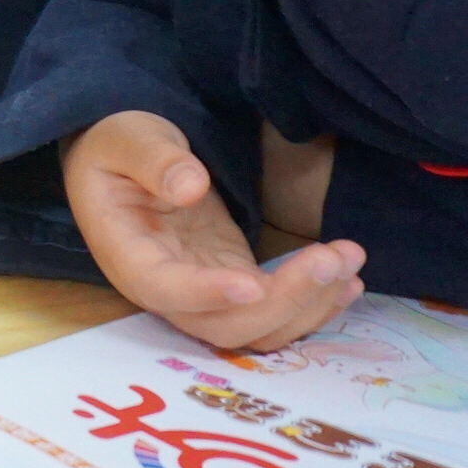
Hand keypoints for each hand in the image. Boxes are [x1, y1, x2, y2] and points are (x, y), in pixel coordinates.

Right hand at [64, 111, 364, 350]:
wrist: (123, 162)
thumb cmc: (118, 146)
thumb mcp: (127, 139)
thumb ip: (154, 160)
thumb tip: (191, 187)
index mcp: (127, 255)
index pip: (165, 289)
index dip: (208, 295)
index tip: (253, 283)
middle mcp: (166, 290)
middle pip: (226, 325)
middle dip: (284, 300)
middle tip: (331, 257)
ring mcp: (204, 292)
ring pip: (258, 328)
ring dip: (309, 305)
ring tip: (349, 259)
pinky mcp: (233, 282)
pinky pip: (274, 312)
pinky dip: (314, 304)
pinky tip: (349, 279)